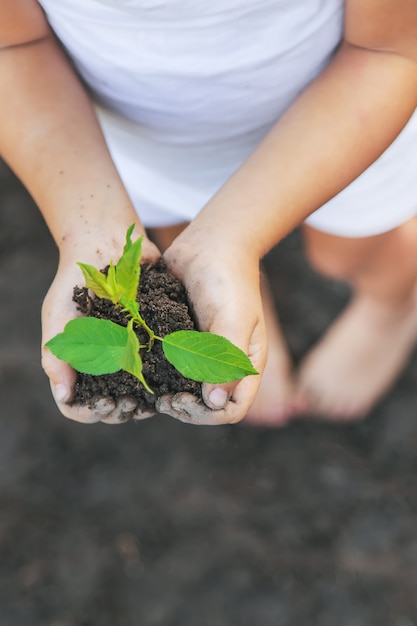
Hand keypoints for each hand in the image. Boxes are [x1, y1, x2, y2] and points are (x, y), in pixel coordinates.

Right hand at [41, 234, 159, 423]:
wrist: (106, 249)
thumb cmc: (75, 282)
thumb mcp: (58, 316)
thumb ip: (57, 354)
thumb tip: (64, 396)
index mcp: (79, 366)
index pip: (79, 406)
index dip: (90, 411)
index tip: (104, 402)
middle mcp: (106, 367)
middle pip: (112, 406)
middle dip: (120, 410)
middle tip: (130, 404)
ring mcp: (132, 357)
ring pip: (139, 395)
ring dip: (144, 402)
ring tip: (150, 398)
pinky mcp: (157, 343)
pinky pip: (163, 370)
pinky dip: (166, 379)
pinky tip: (171, 378)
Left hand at [161, 232, 266, 424]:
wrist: (209, 245)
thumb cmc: (227, 280)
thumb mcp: (233, 318)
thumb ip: (226, 360)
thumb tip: (215, 404)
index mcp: (244, 364)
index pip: (231, 409)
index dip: (205, 414)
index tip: (179, 399)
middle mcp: (223, 364)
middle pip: (205, 406)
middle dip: (182, 408)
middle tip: (160, 398)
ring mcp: (200, 354)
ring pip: (184, 390)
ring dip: (165, 394)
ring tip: (147, 388)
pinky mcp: (179, 340)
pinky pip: (168, 367)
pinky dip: (154, 373)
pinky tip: (138, 367)